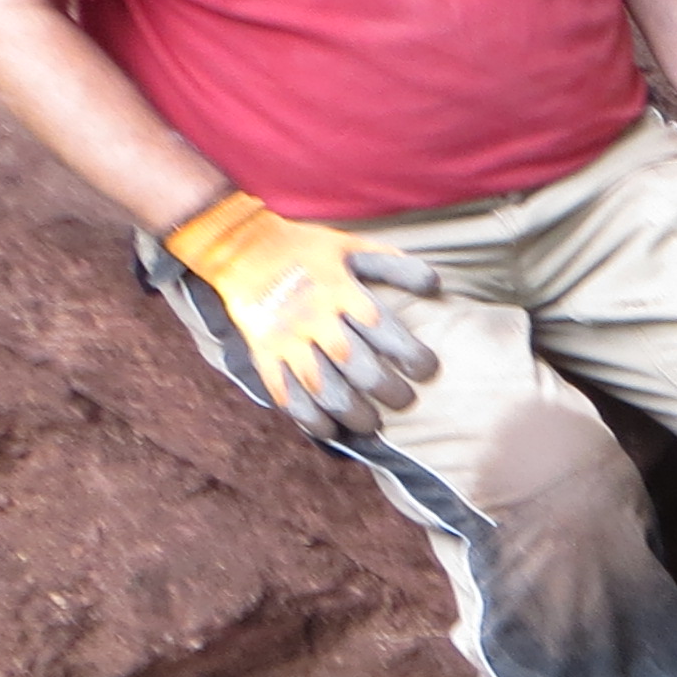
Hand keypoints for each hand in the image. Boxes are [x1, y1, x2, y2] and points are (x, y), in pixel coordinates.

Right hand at [163, 191, 441, 435]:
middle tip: (405, 401)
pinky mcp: (263, 353)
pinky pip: (285, 393)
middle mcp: (314, 317)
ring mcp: (286, 339)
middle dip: (386, 389)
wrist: (241, 247)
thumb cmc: (308, 250)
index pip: (382, 328)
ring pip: (322, 386)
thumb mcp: (352, 247)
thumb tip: (435, 284)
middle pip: (356, 365)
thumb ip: (394, 266)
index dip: (409, 354)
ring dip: (351, 412)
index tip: (426, 370)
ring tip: (372, 424)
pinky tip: (329, 430)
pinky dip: (308, 417)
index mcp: (340, 290)